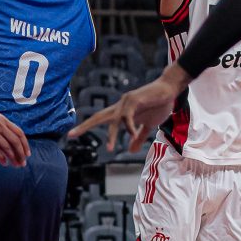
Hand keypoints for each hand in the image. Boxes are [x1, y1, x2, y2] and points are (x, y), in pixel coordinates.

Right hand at [0, 103, 30, 166]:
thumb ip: (1, 123)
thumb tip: (9, 133)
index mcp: (2, 119)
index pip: (19, 133)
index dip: (25, 144)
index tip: (27, 153)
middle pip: (15, 142)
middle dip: (21, 154)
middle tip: (23, 163)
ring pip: (6, 147)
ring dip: (12, 158)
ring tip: (15, 165)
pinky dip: (1, 158)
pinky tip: (4, 163)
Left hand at [69, 67, 187, 152]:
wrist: (170, 90)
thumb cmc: (158, 105)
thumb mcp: (148, 125)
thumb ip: (138, 137)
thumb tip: (131, 150)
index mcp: (120, 112)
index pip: (99, 119)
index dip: (86, 126)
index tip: (73, 135)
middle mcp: (120, 106)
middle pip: (98, 117)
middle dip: (85, 126)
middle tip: (71, 135)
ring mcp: (126, 102)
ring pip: (113, 120)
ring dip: (111, 135)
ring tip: (110, 149)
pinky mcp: (135, 100)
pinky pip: (128, 116)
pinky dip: (129, 127)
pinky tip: (131, 135)